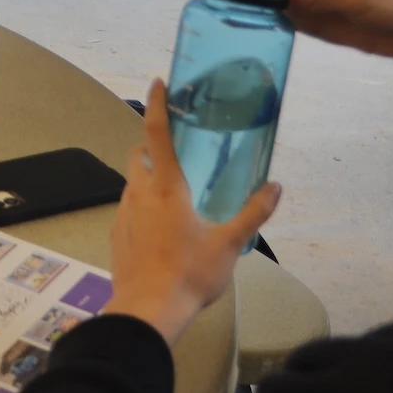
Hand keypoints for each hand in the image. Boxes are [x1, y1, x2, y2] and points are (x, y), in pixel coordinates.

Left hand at [101, 80, 281, 345]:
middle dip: (152, 147)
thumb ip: (253, 214)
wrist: (147, 310)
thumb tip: (276, 187)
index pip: (158, 133)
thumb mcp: (229, 244)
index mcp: (166, 187)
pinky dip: (142, 208)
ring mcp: (123, 214)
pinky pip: (128, 210)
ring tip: (175, 196)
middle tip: (177, 153)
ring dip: (149, 180)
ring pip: (133, 183)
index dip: (159, 104)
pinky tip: (161, 229)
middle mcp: (139, 192)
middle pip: (140, 155)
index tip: (158, 82)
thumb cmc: (189, 273)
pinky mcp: (116, 235)